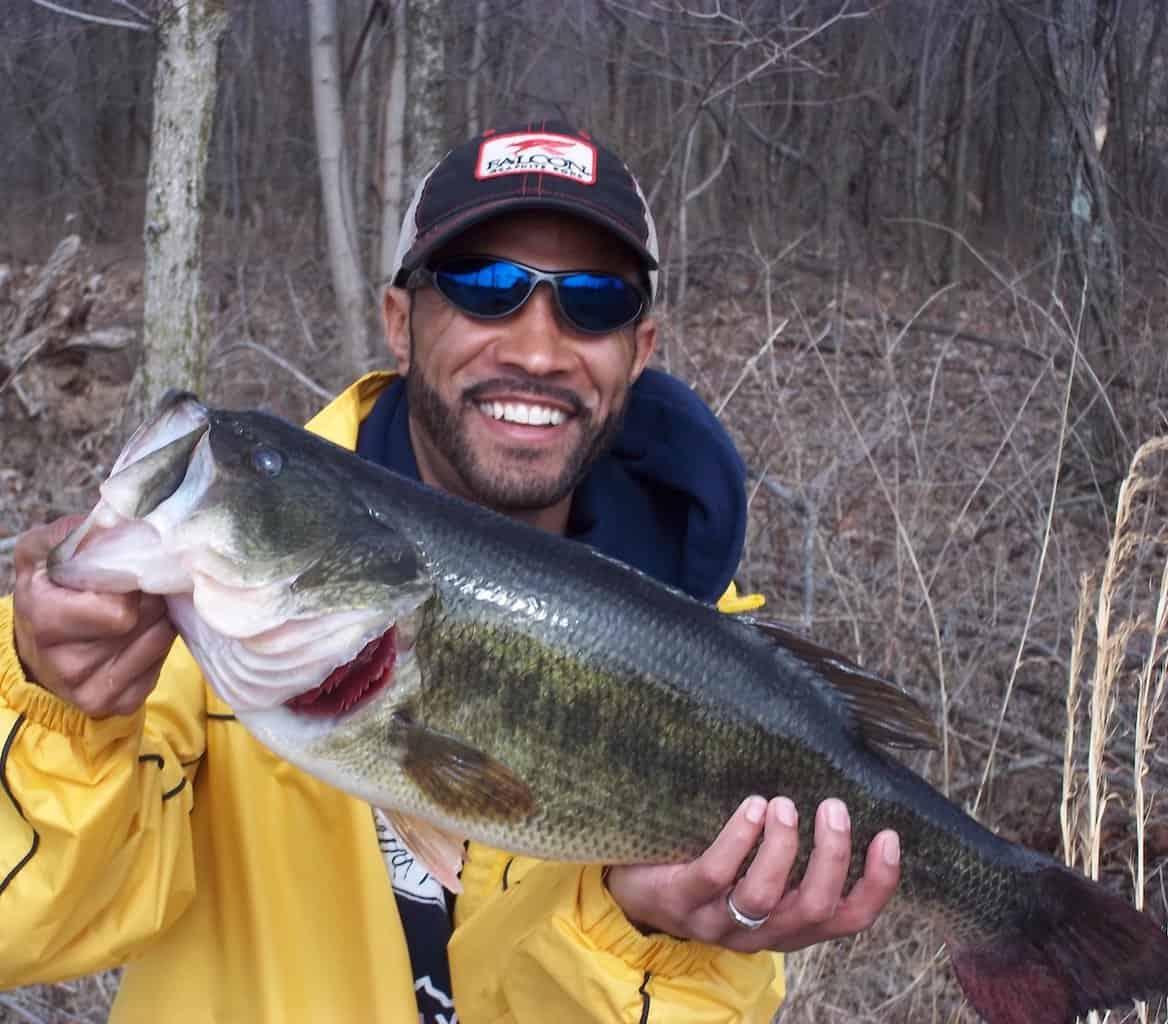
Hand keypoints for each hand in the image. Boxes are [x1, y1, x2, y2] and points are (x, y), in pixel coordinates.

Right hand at [12, 516, 175, 717]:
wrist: (39, 657)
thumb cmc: (47, 597)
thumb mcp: (40, 558)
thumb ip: (63, 535)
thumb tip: (106, 520)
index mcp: (45, 620)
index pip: (120, 610)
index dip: (131, 584)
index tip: (127, 572)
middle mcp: (67, 664)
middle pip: (146, 620)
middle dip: (149, 596)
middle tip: (140, 587)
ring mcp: (92, 690)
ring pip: (161, 639)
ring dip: (158, 617)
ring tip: (139, 609)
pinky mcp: (118, 704)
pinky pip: (161, 663)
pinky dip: (157, 644)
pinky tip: (139, 635)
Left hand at [604, 796, 899, 952]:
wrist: (634, 883)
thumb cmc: (709, 863)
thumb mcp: (758, 863)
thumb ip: (794, 843)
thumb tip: (835, 783)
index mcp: (789, 924)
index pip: (847, 919)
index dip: (877, 884)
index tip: (889, 836)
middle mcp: (760, 932)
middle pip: (813, 909)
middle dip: (831, 856)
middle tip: (832, 806)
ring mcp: (717, 921)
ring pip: (764, 898)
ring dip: (782, 847)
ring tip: (782, 803)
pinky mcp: (679, 900)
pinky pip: (714, 876)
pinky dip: (738, 840)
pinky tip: (750, 807)